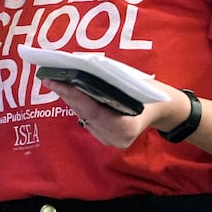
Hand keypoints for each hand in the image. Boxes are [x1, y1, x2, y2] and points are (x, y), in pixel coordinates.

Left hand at [46, 78, 188, 148]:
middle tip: (50, 78)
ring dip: (70, 100)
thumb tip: (83, 70)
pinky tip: (68, 94)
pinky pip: (89, 121)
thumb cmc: (149, 93)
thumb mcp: (135, 84)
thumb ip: (111, 82)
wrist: (161, 110)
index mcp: (126, 127)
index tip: (58, 82)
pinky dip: (79, 106)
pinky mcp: (107, 140)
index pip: (94, 110)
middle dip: (67, 95)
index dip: (75, 96)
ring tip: (55, 82)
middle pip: (85, 114)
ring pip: (84, 117)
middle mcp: (116, 139)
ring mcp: (111, 142)